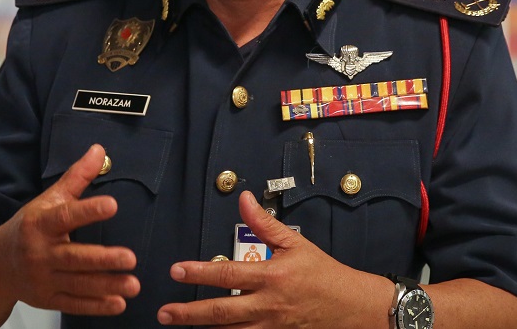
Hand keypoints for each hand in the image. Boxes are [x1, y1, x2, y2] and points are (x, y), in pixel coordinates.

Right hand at [0, 143, 139, 315]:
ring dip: (107, 286)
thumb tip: (99, 150)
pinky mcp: (48, 299)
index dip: (89, 211)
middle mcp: (40, 253)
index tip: (113, 205)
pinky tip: (118, 303)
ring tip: (134, 285)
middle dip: (103, 259)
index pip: (66, 216)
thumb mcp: (48, 199)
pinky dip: (96, 306)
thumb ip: (76, 177)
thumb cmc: (28, 227)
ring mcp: (43, 279)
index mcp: (41, 224)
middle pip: (74, 257)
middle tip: (130, 258)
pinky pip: (74, 304)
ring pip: (78, 284)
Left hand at [156, 191, 392, 326]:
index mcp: (271, 277)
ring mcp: (271, 328)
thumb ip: (264, 224)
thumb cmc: (323, 273)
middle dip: (189, 313)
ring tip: (179, 327)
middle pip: (221, 312)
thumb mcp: (295, 243)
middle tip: (165, 312)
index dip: (199, 273)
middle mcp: (268, 306)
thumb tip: (244, 199)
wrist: (351, 306)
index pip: (228, 275)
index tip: (177, 271)